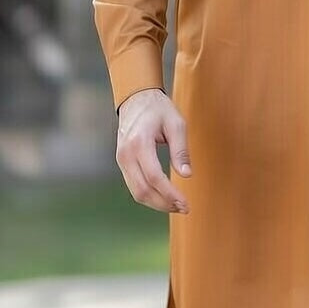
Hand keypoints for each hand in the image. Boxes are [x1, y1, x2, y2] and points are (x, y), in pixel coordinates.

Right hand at [115, 88, 192, 213]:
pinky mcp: (122, 163)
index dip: (170, 194)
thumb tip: (187, 175)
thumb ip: (180, 150)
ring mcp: (121, 160)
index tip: (186, 204)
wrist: (136, 98)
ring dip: (156, 203)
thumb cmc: (159, 109)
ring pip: (136, 192)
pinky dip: (149, 195)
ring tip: (177, 206)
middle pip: (142, 190)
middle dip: (164, 203)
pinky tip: (165, 197)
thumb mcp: (176, 123)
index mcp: (139, 143)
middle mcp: (126, 154)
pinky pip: (134, 186)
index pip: (154, 177)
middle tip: (184, 208)